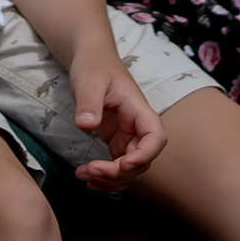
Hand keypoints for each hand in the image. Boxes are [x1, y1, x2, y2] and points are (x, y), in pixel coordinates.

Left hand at [65, 53, 165, 191]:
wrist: (91, 61)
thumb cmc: (93, 66)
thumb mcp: (88, 80)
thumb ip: (89, 102)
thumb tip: (86, 125)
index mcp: (138, 110)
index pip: (156, 137)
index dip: (145, 154)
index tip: (123, 164)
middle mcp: (138, 127)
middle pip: (141, 160)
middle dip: (119, 172)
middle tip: (90, 171)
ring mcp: (128, 137)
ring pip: (130, 169)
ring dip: (111, 179)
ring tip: (84, 176)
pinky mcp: (117, 142)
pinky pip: (117, 166)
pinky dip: (105, 176)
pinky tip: (87, 178)